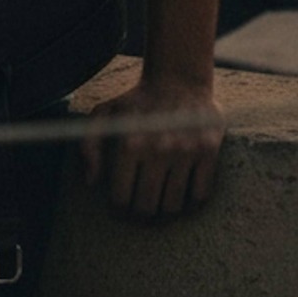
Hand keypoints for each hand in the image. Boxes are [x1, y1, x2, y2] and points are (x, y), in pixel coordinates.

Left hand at [80, 71, 224, 218]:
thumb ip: (89, 144)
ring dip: (165, 214)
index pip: (122, 197)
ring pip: (174, 206)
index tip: (120, 212)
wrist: (178, 79)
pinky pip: (200, 195)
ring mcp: (185, 151)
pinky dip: (190, 204)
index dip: (119, 211)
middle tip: (140, 215)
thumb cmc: (137, 102)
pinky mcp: (208, 152)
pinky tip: (181, 198)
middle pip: (148, 207)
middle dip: (140, 217)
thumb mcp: (105, 113)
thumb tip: (91, 182)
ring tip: (159, 210)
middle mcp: (158, 149)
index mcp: (130, 142)